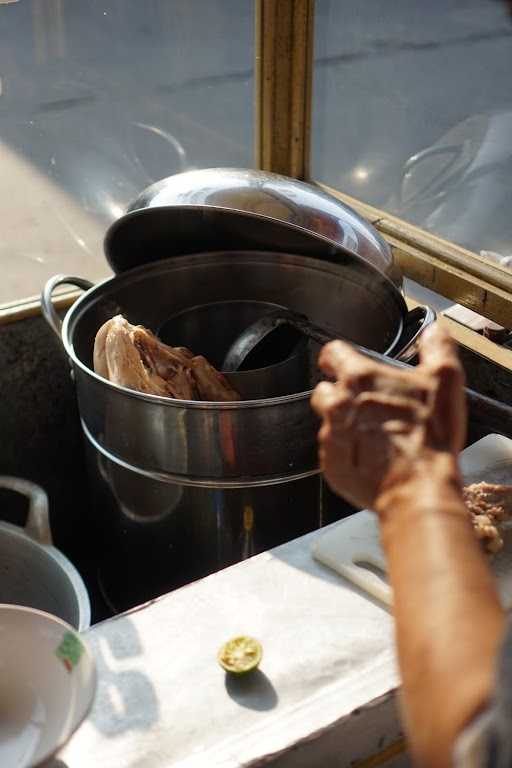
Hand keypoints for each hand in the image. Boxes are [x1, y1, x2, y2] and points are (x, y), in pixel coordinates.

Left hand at [310, 322, 465, 510]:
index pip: (333, 353)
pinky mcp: (332, 465)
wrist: (417, 484)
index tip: (343, 362)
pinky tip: (371, 457)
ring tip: (372, 434)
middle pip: (325, 389)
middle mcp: (338, 404)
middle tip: (364, 404)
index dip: (338, 357)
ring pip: (328, 422)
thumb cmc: (428, 436)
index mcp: (360, 379)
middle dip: (339, 393)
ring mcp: (332, 436)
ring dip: (344, 424)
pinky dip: (348, 453)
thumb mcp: (445, 381)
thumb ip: (437, 349)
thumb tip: (435, 333)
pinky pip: (334, 453)